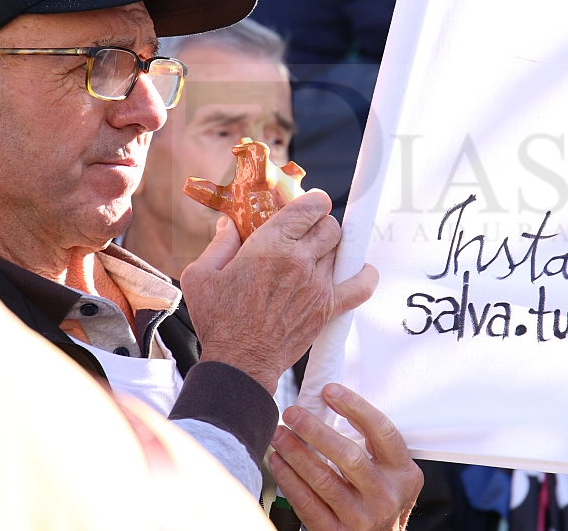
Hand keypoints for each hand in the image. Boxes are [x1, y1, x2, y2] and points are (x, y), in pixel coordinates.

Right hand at [180, 190, 377, 392]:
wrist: (240, 363)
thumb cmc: (219, 321)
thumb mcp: (202, 276)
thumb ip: (219, 244)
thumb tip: (229, 224)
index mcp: (270, 246)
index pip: (311, 206)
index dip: (312, 203)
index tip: (306, 209)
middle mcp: (299, 261)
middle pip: (331, 225)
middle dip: (320, 225)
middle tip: (305, 236)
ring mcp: (318, 285)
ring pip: (342, 250)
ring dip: (331, 250)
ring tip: (315, 258)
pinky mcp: (328, 308)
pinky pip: (362, 285)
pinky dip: (365, 276)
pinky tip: (355, 271)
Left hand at [270, 384, 422, 530]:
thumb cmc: (380, 501)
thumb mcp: (390, 474)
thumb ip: (373, 447)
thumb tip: (333, 404)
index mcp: (403, 473)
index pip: (381, 430)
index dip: (355, 406)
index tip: (329, 391)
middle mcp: (386, 495)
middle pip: (348, 455)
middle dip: (315, 430)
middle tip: (293, 413)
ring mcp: (363, 518)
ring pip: (323, 478)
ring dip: (296, 452)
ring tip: (280, 434)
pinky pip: (308, 503)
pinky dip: (289, 480)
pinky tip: (279, 463)